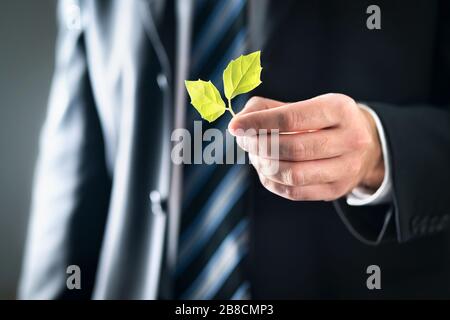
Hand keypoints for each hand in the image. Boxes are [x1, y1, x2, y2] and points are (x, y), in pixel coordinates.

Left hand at [228, 94, 384, 200]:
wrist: (363, 145)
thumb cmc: (322, 120)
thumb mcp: (303, 104)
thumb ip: (266, 108)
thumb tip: (238, 122)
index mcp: (339, 109)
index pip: (291, 119)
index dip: (258, 123)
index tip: (235, 126)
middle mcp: (350, 139)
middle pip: (291, 149)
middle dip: (258, 146)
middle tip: (243, 141)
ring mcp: (346, 168)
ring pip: (293, 174)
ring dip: (263, 166)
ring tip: (255, 155)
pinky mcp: (337, 190)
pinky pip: (294, 192)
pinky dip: (272, 181)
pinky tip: (264, 169)